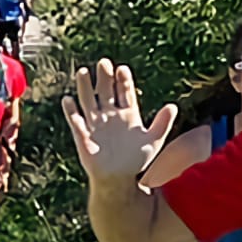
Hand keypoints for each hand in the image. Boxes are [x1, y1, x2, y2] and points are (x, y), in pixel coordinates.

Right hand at [62, 61, 176, 181]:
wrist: (118, 178)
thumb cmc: (136, 160)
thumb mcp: (153, 141)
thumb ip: (162, 124)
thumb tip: (173, 106)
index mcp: (128, 114)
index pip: (124, 91)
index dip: (123, 80)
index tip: (122, 69)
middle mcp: (110, 115)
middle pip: (105, 91)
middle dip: (104, 77)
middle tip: (104, 63)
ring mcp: (96, 124)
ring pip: (88, 100)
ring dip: (85, 87)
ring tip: (83, 72)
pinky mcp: (83, 135)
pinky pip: (76, 120)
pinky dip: (71, 111)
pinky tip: (67, 99)